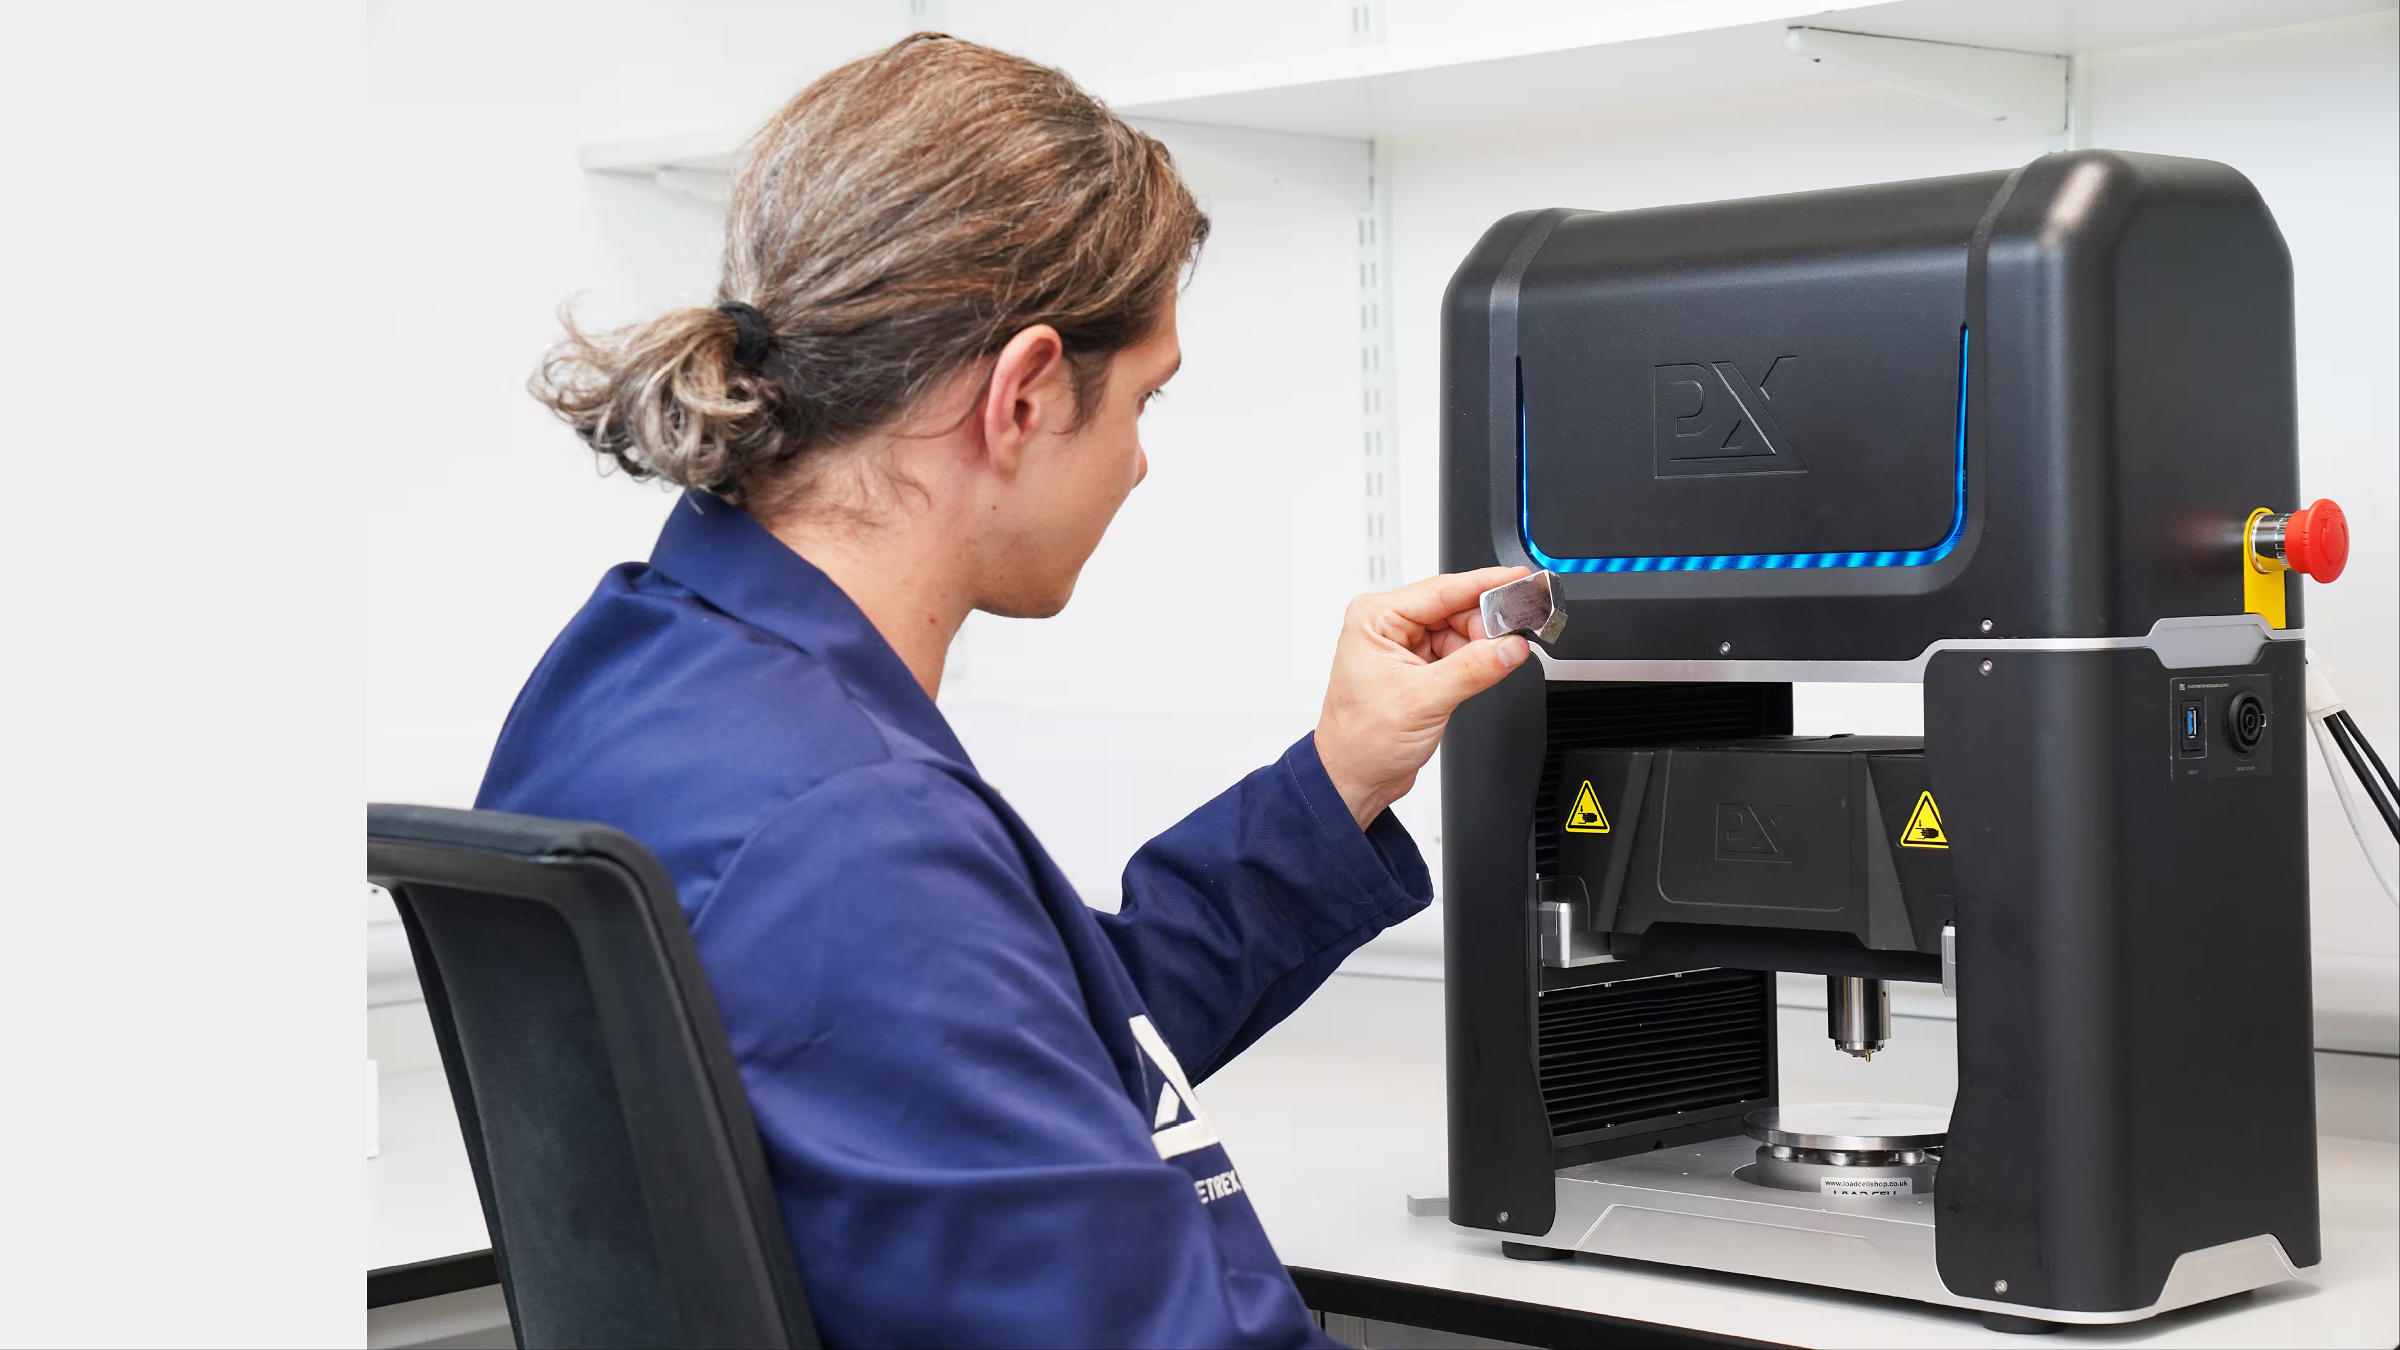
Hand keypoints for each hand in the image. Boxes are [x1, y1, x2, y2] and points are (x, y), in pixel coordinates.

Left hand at [1313, 567, 1533, 828]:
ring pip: (1460, 630)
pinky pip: (1458, 652)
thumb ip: (1474, 669)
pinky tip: (1485, 671)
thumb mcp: (1423, 700)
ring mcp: (1404, 647)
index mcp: (1375, 618)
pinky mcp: (1418, 668)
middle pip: (1455, 607)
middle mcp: (1387, 626)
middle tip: (1515, 636)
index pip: (1442, 589)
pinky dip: (1476, 661)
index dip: (1486, 583)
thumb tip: (1511, 647)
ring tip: (1496, 662)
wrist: (1353, 779)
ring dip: (1482, 645)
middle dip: (1487, 623)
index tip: (1520, 579)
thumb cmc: (1361, 741)